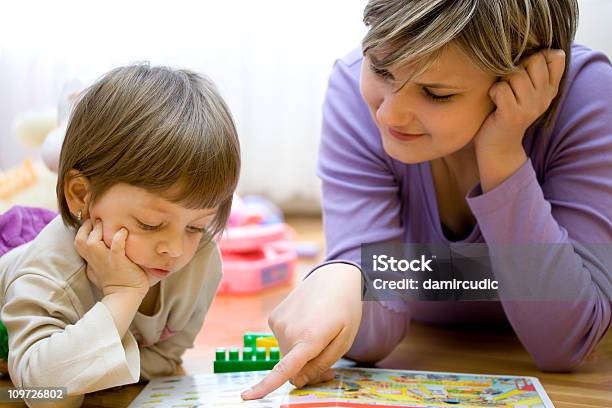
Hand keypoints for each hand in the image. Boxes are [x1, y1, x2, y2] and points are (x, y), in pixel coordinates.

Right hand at [74, 219, 148, 297]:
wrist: (124, 296)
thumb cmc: (113, 281)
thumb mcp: (96, 268)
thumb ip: (92, 256)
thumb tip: (91, 242)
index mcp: (88, 258)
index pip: (79, 238)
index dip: (87, 227)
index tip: (97, 220)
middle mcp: (93, 257)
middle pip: (82, 237)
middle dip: (91, 225)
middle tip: (104, 219)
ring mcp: (105, 259)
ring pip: (94, 240)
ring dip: (102, 230)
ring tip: (113, 223)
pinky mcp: (118, 262)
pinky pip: (116, 247)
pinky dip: (119, 238)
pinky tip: (124, 232)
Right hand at [241, 263, 362, 399]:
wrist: (334, 278)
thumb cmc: (345, 310)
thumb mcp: (344, 341)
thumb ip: (321, 364)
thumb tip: (297, 380)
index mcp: (309, 338)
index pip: (284, 368)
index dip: (265, 386)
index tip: (247, 397)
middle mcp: (288, 331)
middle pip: (291, 367)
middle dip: (306, 370)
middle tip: (327, 361)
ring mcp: (278, 323)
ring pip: (286, 354)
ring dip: (299, 354)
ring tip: (319, 336)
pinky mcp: (273, 317)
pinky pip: (282, 340)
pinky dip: (293, 339)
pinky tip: (307, 323)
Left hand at [474, 49, 565, 190]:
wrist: (498, 146)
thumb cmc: (506, 112)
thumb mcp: (526, 91)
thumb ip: (534, 70)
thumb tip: (541, 45)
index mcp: (550, 89)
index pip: (556, 56)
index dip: (537, 55)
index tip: (524, 69)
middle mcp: (544, 97)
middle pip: (534, 61)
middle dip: (516, 66)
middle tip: (508, 83)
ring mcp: (530, 107)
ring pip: (515, 74)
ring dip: (502, 81)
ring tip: (500, 94)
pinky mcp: (512, 115)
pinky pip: (501, 89)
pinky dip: (493, 92)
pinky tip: (494, 101)